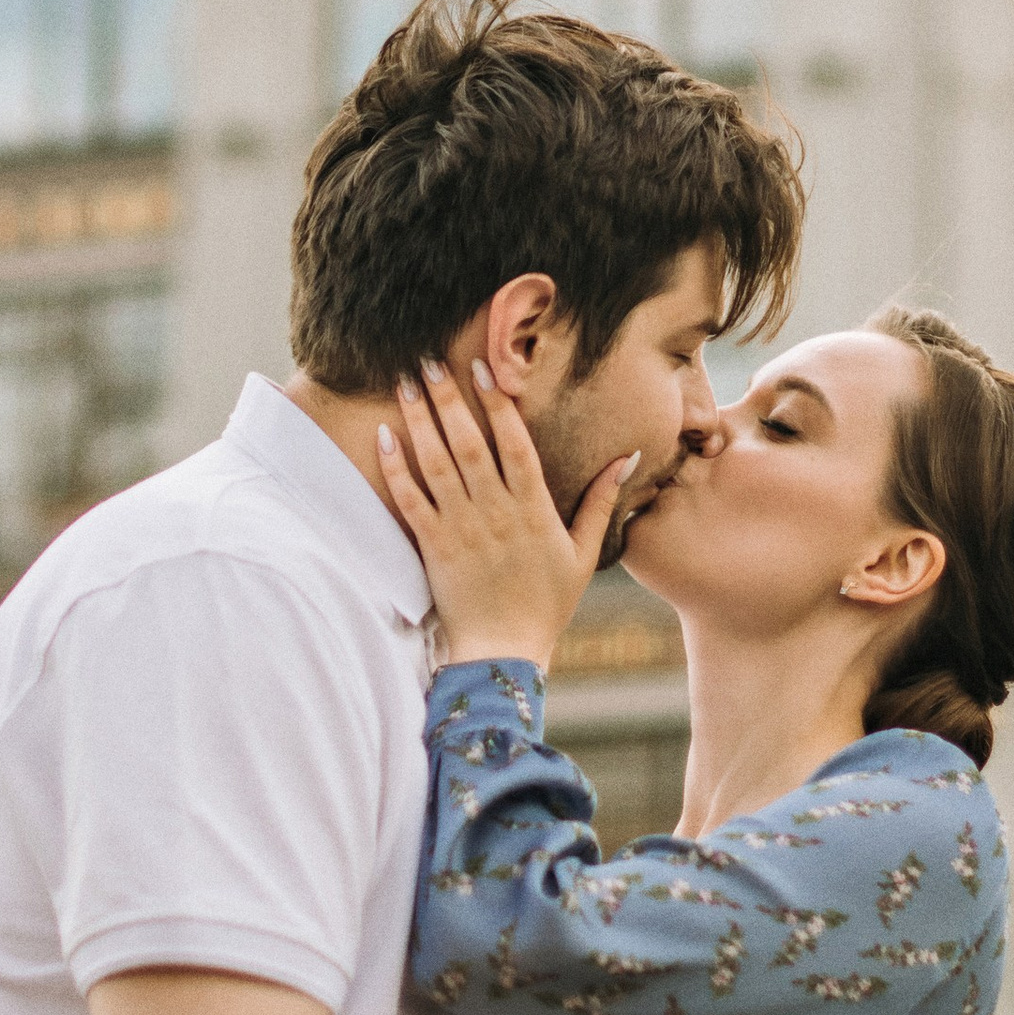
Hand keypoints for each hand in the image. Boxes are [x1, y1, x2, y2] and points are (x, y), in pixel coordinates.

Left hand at [376, 361, 633, 673]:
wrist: (504, 653)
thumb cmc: (546, 603)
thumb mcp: (585, 553)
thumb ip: (602, 502)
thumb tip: (629, 457)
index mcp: (534, 509)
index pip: (515, 444)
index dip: (498, 405)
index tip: (483, 369)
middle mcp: (496, 512)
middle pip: (469, 444)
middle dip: (448, 399)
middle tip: (429, 361)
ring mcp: (461, 529)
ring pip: (437, 464)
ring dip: (419, 421)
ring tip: (405, 383)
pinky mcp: (433, 547)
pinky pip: (410, 501)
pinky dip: (396, 468)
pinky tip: (384, 437)